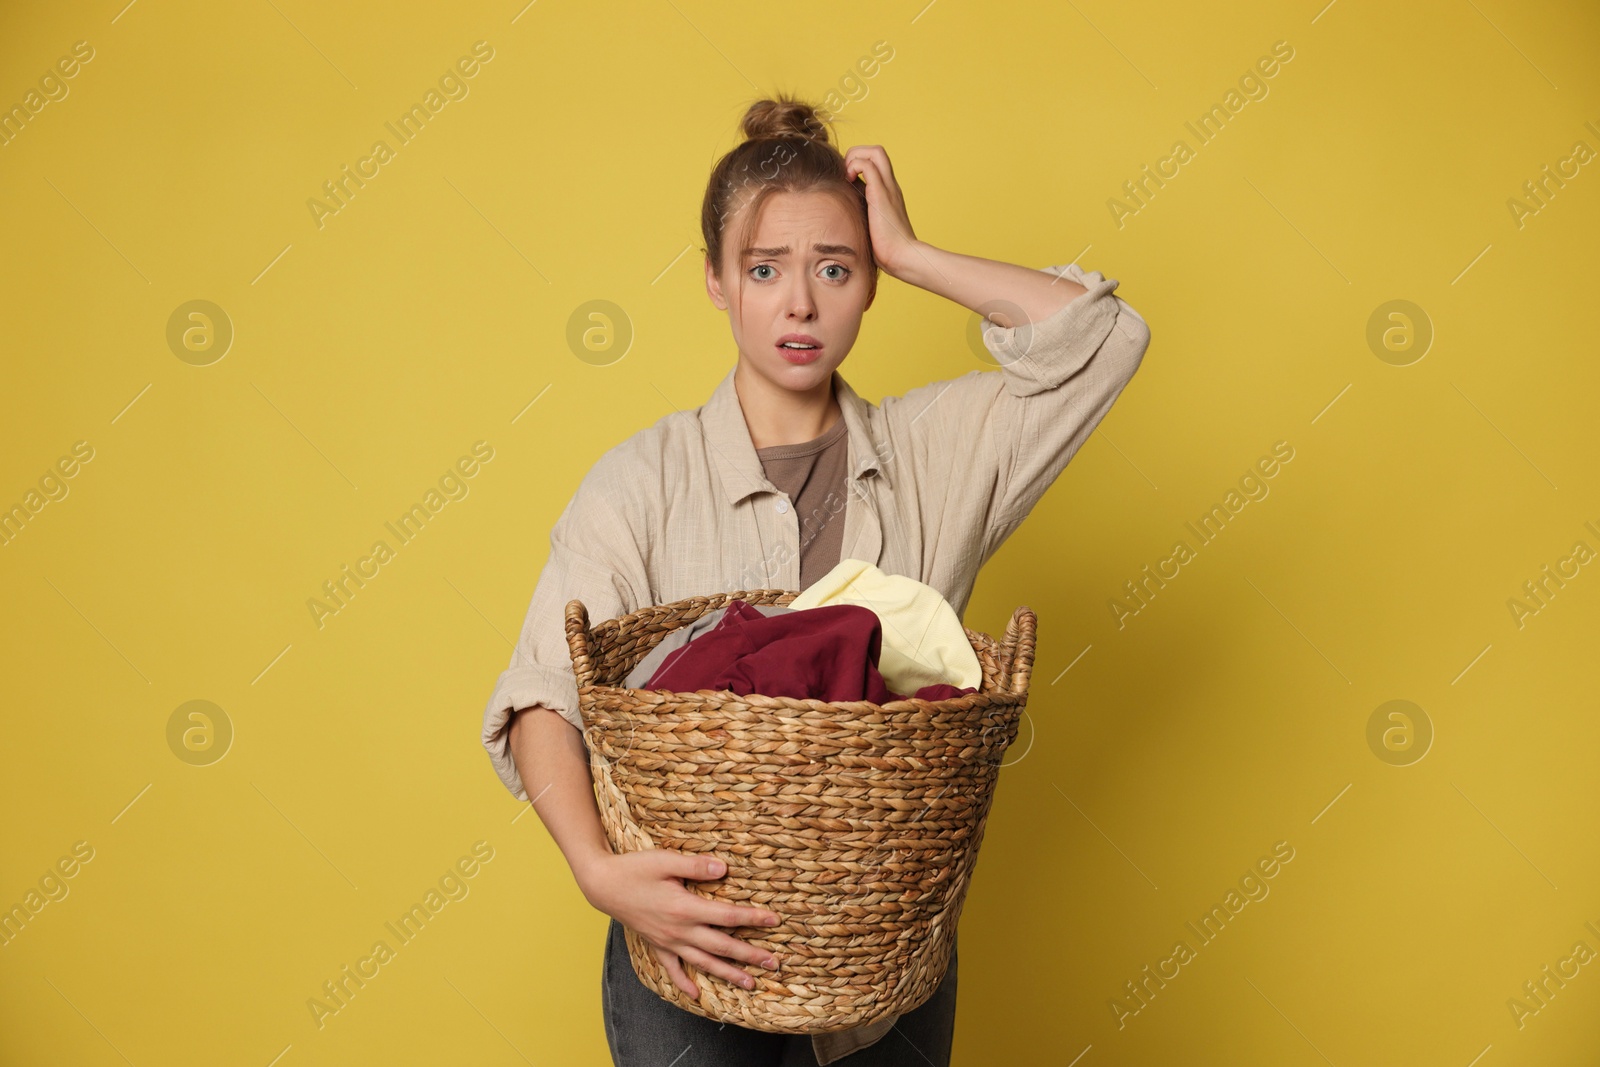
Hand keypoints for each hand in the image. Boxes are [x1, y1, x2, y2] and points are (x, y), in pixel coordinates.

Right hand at [578, 849, 783, 999]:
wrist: (603, 885)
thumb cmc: (635, 869)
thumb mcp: (666, 860)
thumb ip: (696, 866)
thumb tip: (724, 868)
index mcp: (685, 908)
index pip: (727, 917)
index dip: (753, 918)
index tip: (775, 920)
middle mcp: (679, 931)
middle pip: (722, 946)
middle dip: (749, 956)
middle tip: (773, 964)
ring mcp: (667, 941)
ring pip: (703, 962)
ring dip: (727, 974)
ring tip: (749, 984)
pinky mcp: (656, 944)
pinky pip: (672, 969)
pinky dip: (684, 982)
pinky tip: (696, 995)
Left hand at [844, 144, 920, 279]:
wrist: (902, 257)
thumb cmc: (886, 250)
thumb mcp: (870, 228)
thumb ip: (861, 217)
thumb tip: (844, 219)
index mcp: (888, 192)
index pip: (875, 163)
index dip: (858, 164)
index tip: (846, 181)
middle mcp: (890, 185)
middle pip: (877, 151)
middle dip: (856, 154)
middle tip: (846, 175)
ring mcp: (888, 187)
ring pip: (875, 151)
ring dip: (855, 157)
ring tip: (847, 177)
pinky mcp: (881, 193)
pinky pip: (868, 165)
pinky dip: (854, 166)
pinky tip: (848, 183)